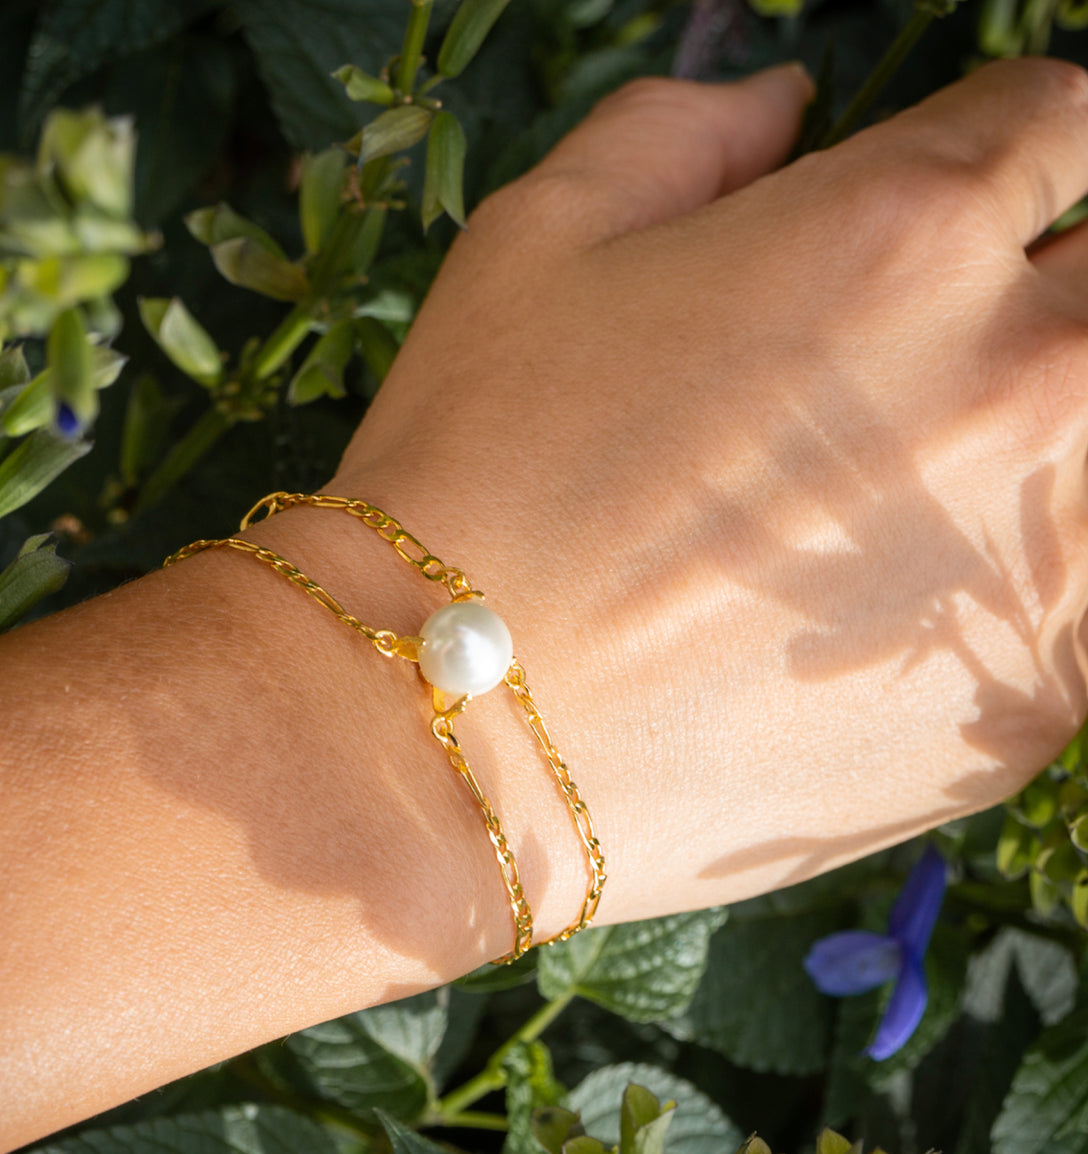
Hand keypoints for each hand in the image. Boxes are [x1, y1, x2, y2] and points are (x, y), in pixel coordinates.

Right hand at [328, 58, 1087, 924]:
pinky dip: (1027, 577)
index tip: (957, 203)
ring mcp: (1047, 561)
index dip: (1005, 151)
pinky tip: (902, 595)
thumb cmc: (477, 471)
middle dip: (1054, 286)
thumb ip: (682, 132)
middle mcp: (1014, 384)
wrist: (455, 723)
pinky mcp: (1035, 707)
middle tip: (936, 349)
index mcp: (902, 237)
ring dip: (1048, 440)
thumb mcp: (538, 243)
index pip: (1061, 124)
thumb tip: (784, 101)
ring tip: (916, 481)